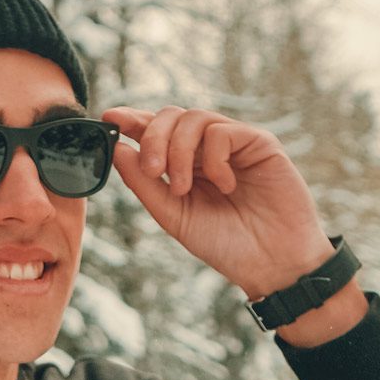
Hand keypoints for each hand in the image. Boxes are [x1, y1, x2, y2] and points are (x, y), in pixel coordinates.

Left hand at [99, 106, 336, 299]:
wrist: (270, 263)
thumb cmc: (225, 243)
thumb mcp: (173, 215)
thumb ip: (144, 183)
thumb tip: (117, 148)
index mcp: (185, 163)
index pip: (155, 130)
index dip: (132, 120)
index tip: (109, 118)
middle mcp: (207, 149)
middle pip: (171, 116)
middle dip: (153, 138)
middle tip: (153, 171)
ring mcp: (234, 143)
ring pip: (194, 118)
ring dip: (179, 151)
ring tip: (183, 187)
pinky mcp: (260, 143)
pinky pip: (223, 131)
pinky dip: (214, 158)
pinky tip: (224, 185)